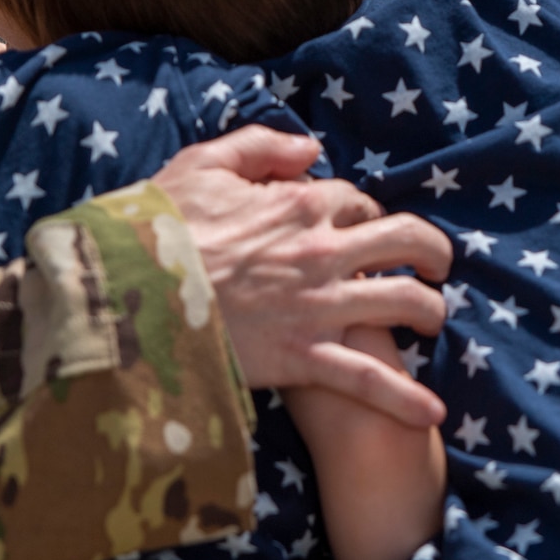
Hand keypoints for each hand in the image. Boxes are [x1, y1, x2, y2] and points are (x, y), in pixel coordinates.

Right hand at [153, 125, 451, 426]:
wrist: (125, 294)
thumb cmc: (156, 229)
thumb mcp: (201, 165)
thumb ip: (259, 147)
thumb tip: (311, 148)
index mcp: (299, 203)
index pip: (358, 200)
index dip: (365, 211)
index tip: (360, 224)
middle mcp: (322, 251)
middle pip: (406, 241)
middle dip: (431, 251)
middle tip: (435, 264)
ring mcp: (318, 307)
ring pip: (404, 303)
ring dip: (429, 310)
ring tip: (432, 318)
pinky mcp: (303, 357)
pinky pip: (367, 378)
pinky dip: (405, 396)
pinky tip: (432, 412)